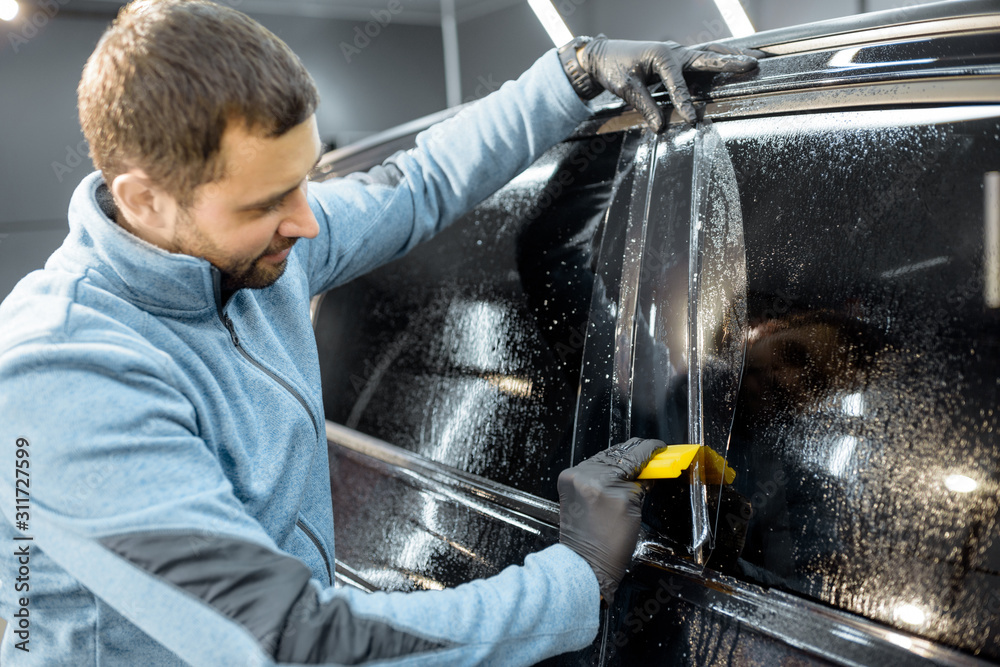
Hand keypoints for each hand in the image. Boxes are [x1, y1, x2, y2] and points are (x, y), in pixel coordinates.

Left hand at [557, 437, 666, 604]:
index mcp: (603, 482)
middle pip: (616, 452)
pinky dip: (605, 469)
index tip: (660, 447)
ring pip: (603, 458)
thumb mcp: (633, 510)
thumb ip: (639, 485)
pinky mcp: (568, 482)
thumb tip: (647, 471)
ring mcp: (574, 477)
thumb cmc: (609, 546)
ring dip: (620, 461)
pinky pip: (591, 467)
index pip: (633, 455)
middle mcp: (585, 475)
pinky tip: (616, 475)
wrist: (585, 562)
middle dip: (635, 455)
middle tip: (652, 459)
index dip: (650, 449)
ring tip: (635, 470)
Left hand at [576, 37, 761, 130]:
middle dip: (729, 62)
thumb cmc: (614, 68)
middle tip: (751, 66)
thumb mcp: (626, 88)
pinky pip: (704, 56)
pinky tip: (737, 60)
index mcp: (660, 56)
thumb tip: (659, 126)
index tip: (692, 119)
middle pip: (706, 57)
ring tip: (755, 59)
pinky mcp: (679, 57)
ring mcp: (679, 52)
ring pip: (710, 52)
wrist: (604, 55)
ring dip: (733, 55)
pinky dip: (722, 57)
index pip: (677, 82)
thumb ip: (644, 106)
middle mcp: (674, 50)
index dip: (684, 101)